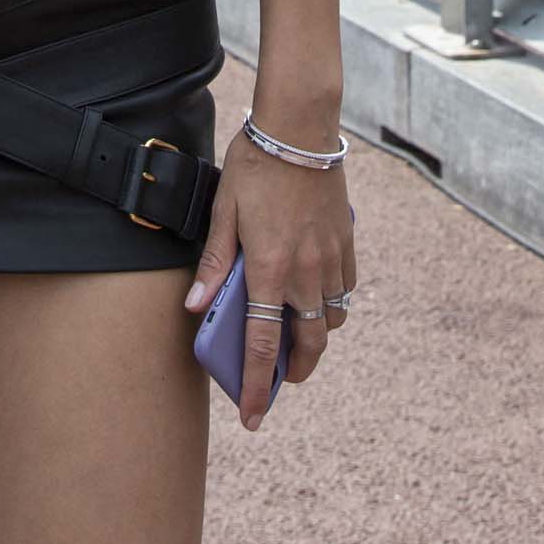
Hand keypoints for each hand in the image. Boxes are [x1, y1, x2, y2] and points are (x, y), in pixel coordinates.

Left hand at [184, 119, 355, 429]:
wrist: (301, 127)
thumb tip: (196, 306)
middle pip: (308, 343)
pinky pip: (346, 289)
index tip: (252, 417)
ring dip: (315, 336)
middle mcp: (306, 270)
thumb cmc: (256, 165)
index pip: (263, 344)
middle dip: (296, 371)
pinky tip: (316, 296)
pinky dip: (332, 304)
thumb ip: (214, 262)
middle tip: (280, 382)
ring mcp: (331, 257)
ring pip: (331, 318)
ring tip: (297, 336)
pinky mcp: (347, 241)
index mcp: (270, 267)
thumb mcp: (223, 210)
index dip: (256, 385)